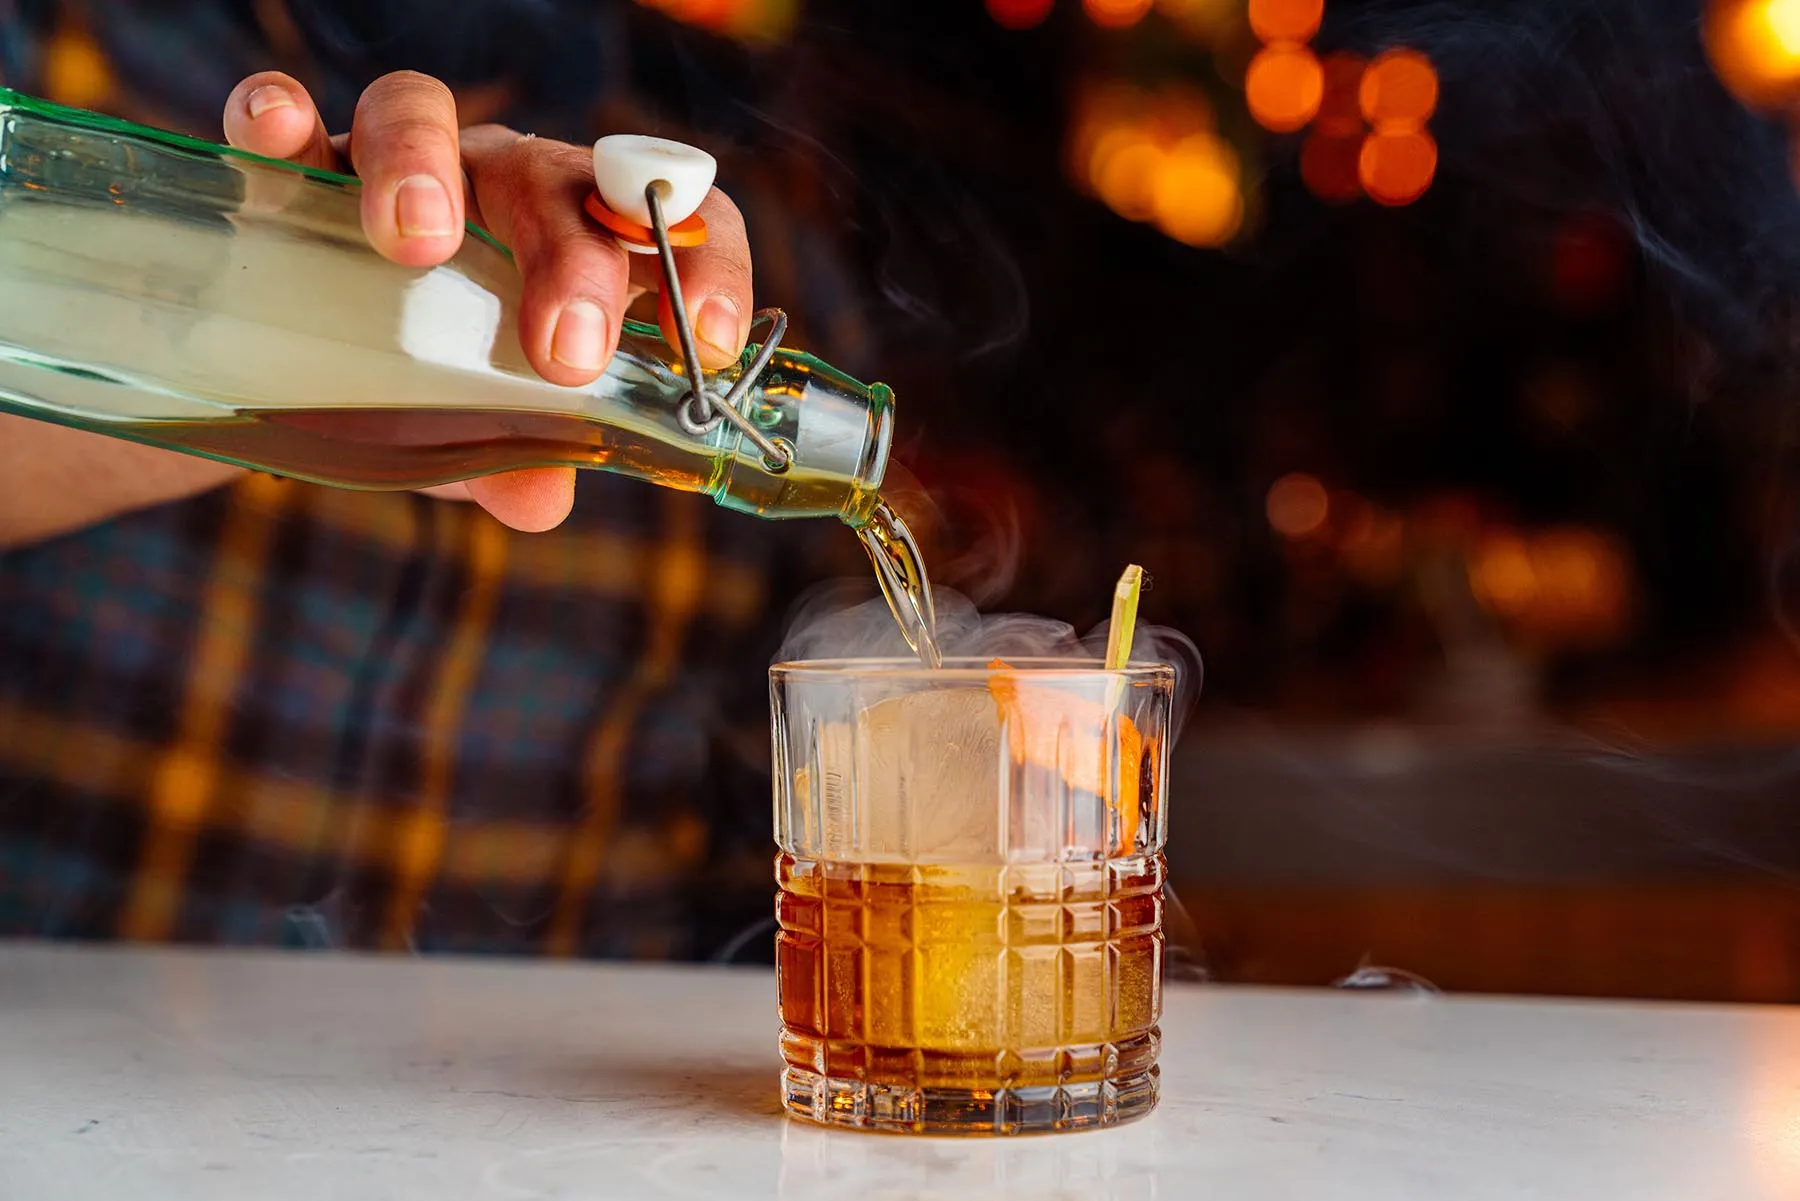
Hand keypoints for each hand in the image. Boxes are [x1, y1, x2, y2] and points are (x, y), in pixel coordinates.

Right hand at [222, 70, 755, 531]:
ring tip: (415, 244)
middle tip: (563, 353)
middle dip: (570, 258)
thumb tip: (539, 497)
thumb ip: (519, 457)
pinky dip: (280, 114)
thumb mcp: (485, 436)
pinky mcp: (292, 163)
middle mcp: (495, 185)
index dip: (705, 266)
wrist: (314, 378)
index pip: (668, 222)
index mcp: (574, 238)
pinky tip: (279, 134)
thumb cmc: (432, 390)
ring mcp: (395, 165)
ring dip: (423, 167)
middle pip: (549, 179)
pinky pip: (286, 117)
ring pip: (422, 114)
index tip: (709, 344)